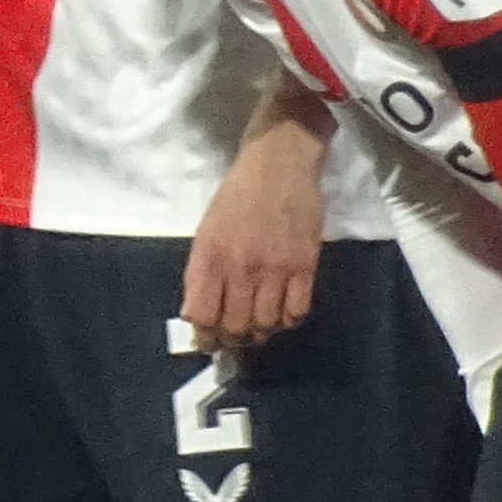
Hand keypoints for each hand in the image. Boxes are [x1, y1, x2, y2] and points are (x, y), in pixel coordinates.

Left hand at [183, 128, 325, 351]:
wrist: (279, 161)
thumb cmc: (238, 193)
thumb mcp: (207, 229)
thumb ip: (201, 272)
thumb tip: (197, 314)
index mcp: (210, 256)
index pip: (202, 315)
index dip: (204, 336)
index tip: (208, 340)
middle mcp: (240, 267)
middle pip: (235, 327)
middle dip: (232, 340)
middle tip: (235, 338)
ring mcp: (274, 268)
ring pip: (266, 324)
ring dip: (260, 332)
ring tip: (258, 327)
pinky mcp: (304, 265)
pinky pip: (296, 312)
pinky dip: (288, 320)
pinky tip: (282, 313)